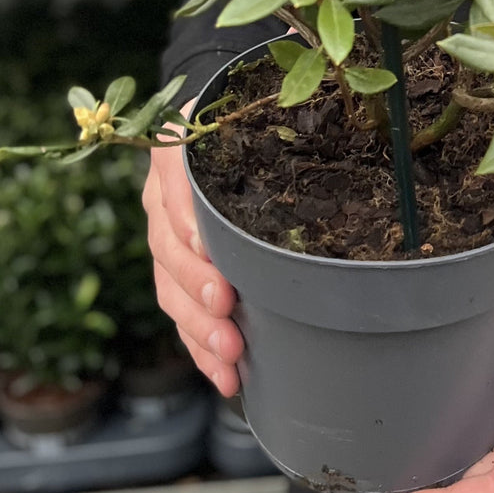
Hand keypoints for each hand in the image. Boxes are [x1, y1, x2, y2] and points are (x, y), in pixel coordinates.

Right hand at [141, 108, 242, 396]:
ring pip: (170, 289)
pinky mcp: (175, 271)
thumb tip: (330, 145)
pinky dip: (199, 348)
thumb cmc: (246, 122)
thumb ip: (268, 130)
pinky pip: (179, 314)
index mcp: (177, 155)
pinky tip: (224, 377)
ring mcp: (164, 237)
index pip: (173, 188)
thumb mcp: (249, 116)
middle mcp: (162, 198)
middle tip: (227, 313)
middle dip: (198, 288)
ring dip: (199, 328)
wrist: (218, 130)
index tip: (209, 254)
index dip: (188, 222)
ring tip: (230, 355)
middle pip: (168, 250)